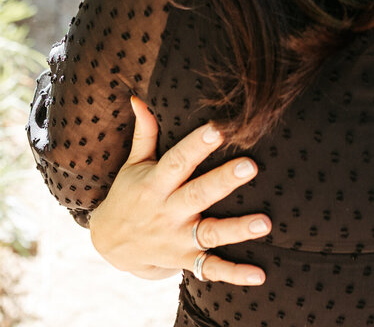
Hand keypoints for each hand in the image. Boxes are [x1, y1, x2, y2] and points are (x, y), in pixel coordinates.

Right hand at [88, 97, 271, 283]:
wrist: (109, 245)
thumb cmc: (129, 196)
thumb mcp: (132, 165)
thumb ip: (144, 133)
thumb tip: (138, 98)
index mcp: (156, 183)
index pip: (177, 160)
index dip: (197, 144)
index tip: (219, 128)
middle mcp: (168, 211)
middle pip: (198, 194)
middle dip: (223, 181)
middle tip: (250, 166)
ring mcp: (178, 238)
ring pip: (210, 234)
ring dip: (237, 230)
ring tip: (264, 223)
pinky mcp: (185, 260)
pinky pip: (211, 269)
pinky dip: (235, 274)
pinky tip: (260, 274)